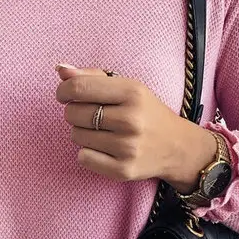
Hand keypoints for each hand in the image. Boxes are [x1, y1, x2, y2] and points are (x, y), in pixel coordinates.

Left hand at [55, 64, 217, 193]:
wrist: (177, 147)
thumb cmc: (145, 113)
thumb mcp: (127, 88)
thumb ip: (92, 77)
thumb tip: (60, 69)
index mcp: (132, 92)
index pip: (78, 88)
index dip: (63, 91)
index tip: (65, 95)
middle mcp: (130, 119)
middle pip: (73, 113)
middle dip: (75, 113)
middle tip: (91, 116)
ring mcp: (127, 147)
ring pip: (76, 136)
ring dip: (82, 133)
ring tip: (102, 132)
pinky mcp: (123, 169)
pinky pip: (83, 158)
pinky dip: (87, 154)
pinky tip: (104, 149)